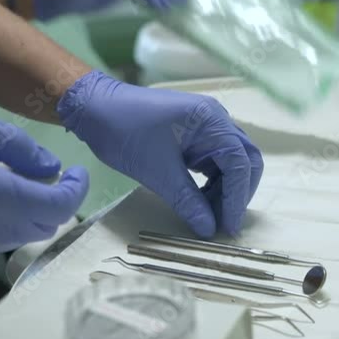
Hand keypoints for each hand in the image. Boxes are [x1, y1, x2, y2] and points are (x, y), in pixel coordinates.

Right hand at [0, 95, 88, 271]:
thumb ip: (18, 150)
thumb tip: (52, 170)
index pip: (54, 206)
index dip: (75, 190)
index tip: (77, 174)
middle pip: (38, 228)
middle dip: (51, 203)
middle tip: (47, 177)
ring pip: (11, 239)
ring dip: (20, 215)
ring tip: (3, 182)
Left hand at [58, 70, 262, 236]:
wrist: (94, 109)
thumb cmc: (124, 131)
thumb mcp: (157, 171)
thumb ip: (188, 201)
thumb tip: (209, 230)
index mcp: (211, 120)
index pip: (240, 162)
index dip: (237, 198)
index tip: (227, 227)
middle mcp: (215, 120)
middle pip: (245, 160)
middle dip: (238, 193)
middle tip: (224, 222)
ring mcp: (205, 128)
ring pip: (231, 164)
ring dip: (224, 191)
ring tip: (209, 216)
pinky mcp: (193, 138)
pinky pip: (213, 164)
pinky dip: (212, 185)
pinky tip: (200, 202)